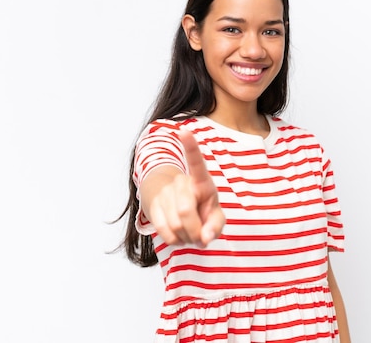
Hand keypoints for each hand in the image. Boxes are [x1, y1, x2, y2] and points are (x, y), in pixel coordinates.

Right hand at [147, 128, 224, 246]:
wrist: (181, 214)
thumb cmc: (204, 212)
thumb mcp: (216, 218)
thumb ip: (216, 226)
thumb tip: (205, 237)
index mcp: (202, 181)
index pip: (197, 163)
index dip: (190, 147)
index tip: (183, 130)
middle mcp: (182, 182)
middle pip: (184, 211)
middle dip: (195, 232)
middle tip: (200, 236)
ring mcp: (166, 193)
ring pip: (174, 224)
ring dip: (186, 238)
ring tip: (190, 234)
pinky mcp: (154, 206)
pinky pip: (163, 231)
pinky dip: (174, 240)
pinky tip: (179, 237)